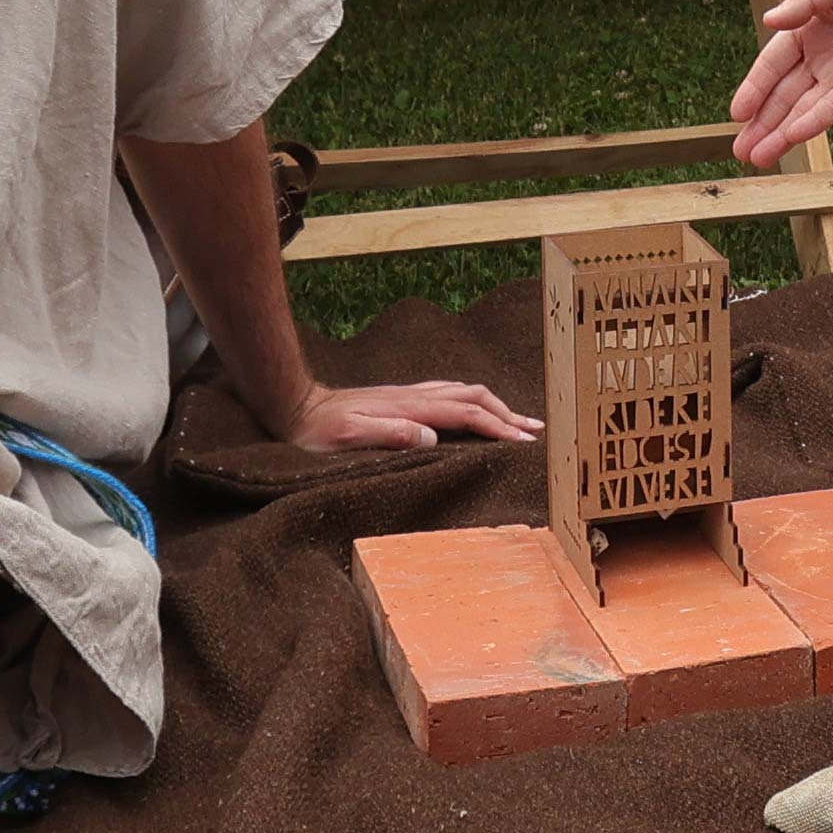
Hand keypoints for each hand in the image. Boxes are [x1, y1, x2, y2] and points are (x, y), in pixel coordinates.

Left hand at [284, 376, 540, 449]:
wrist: (296, 407)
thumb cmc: (319, 431)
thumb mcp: (349, 437)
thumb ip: (389, 435)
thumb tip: (430, 437)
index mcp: (410, 407)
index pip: (466, 413)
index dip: (497, 427)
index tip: (523, 442)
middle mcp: (415, 396)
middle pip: (475, 396)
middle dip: (508, 413)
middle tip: (535, 431)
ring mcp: (410, 395)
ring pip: (465, 391)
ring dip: (495, 405)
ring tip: (518, 420)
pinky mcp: (402, 398)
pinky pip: (450, 393)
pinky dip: (475, 401)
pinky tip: (477, 409)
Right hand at [731, 0, 832, 165]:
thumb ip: (804, 3)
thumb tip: (768, 18)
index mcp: (807, 27)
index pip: (772, 62)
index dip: (754, 87)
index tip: (736, 113)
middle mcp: (819, 56)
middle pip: (782, 94)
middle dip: (761, 122)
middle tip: (739, 151)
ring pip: (803, 109)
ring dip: (780, 133)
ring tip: (757, 158)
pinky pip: (832, 109)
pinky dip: (812, 124)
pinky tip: (792, 139)